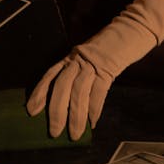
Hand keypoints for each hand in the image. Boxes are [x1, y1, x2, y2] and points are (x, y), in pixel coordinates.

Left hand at [26, 0, 163, 138]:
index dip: (40, 93)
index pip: (50, 75)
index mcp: (71, 57)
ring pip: (79, 92)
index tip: (32, 111)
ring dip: (76, 116)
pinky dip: (94, 109)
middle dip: (57, 111)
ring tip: (75, 134)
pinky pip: (98, 91)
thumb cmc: (111, 48)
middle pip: (62, 86)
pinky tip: (93, 122)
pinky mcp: (108, 67)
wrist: (131, 29)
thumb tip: (69, 102)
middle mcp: (78, 59)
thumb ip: (79, 73)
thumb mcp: (90, 57)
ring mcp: (93, 63)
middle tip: (54, 132)